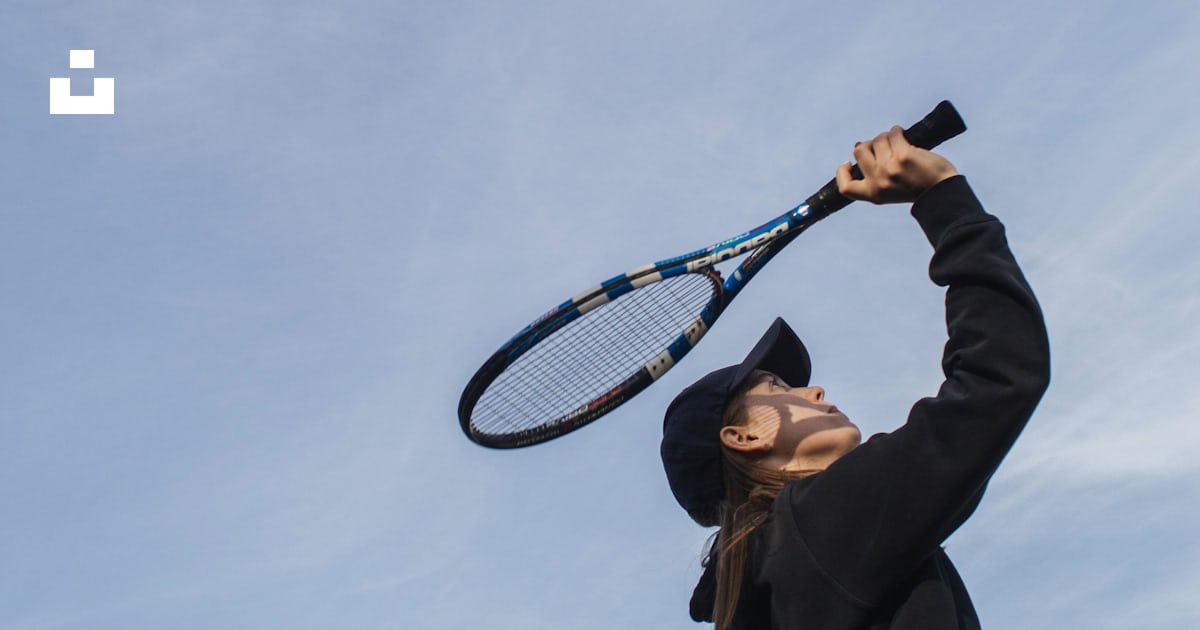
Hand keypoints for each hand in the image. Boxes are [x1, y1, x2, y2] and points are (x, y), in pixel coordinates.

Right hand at [835, 126, 957, 204]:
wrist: (942, 192)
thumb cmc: (917, 188)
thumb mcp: (890, 190)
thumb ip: (875, 175)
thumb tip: (859, 146)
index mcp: (873, 194)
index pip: (846, 187)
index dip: (842, 173)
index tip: (848, 164)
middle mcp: (878, 182)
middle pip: (860, 151)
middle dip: (870, 144)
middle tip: (883, 146)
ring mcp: (890, 169)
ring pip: (877, 140)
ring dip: (887, 136)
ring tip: (897, 141)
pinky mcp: (903, 156)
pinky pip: (893, 134)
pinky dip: (896, 131)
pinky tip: (901, 133)